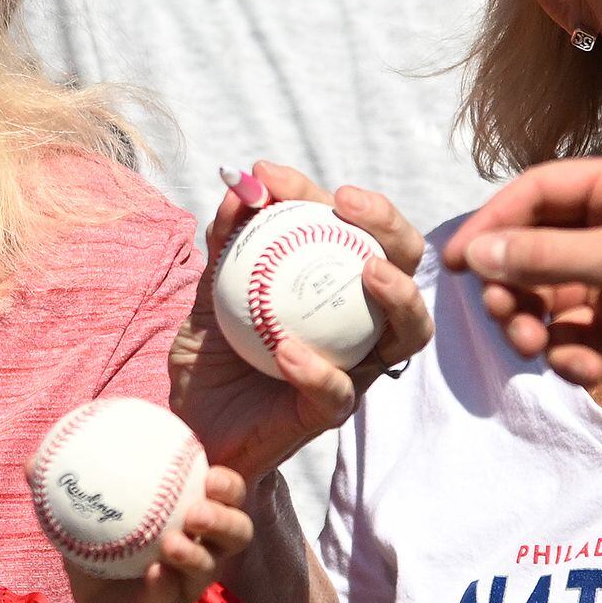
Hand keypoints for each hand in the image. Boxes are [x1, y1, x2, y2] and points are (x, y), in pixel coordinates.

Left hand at [60, 459, 251, 602]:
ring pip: (213, 564)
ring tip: (175, 540)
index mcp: (187, 519)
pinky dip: (166, 583)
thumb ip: (65, 495)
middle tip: (199, 504)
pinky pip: (173, 596)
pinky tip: (154, 573)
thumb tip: (32, 461)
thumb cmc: (103, 562)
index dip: (226, 480)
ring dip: (198, 550)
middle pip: (237, 528)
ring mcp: (189, 583)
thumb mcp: (83, 527)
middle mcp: (201, 550)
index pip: (222, 495)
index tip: (209, 465)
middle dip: (225, 513)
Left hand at [169, 164, 432, 478]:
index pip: (348, 229)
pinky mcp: (328, 414)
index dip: (314, 195)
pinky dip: (317, 368)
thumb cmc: (214, 356)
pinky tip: (288, 349)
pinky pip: (338, 391)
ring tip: (368, 269)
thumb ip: (226, 243)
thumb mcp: (211, 291)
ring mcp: (353, 369)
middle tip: (347, 202)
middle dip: (390, 225)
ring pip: (408, 332)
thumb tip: (237, 186)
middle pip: (404, 266)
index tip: (269, 176)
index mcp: (335, 288)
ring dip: (399, 294)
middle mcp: (359, 325)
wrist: (193, 426)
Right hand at [439, 153, 601, 403]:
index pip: (538, 191)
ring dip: (529, 322)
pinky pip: (567, 332)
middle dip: (510, 285)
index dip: (492, 224)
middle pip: (531, 244)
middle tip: (502, 317)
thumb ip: (544, 255)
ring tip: (533, 348)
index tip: (453, 262)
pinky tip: (581, 371)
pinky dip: (563, 352)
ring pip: (542, 292)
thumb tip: (475, 253)